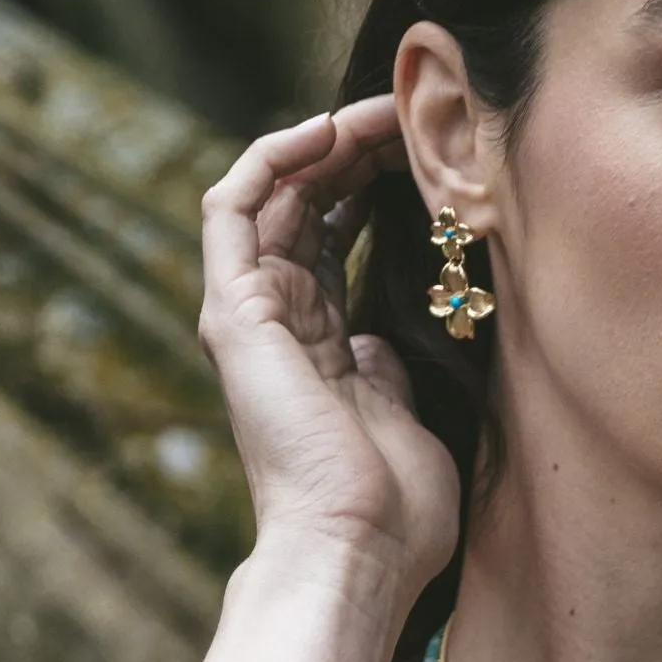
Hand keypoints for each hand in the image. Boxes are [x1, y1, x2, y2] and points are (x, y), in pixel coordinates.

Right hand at [194, 99, 460, 661]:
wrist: (356, 550)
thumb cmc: (396, 512)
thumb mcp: (407, 421)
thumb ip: (387, 373)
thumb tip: (382, 341)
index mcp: (317, 350)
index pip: (332, 241)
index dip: (373, 187)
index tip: (427, 155)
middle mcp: (274, 327)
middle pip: (303, 208)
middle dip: (356, 154)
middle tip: (412, 117)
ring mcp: (248, 317)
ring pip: (272, 197)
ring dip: (324, 144)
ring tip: (382, 111)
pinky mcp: (234, 312)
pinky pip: (234, 209)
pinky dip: (276, 160)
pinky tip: (327, 131)